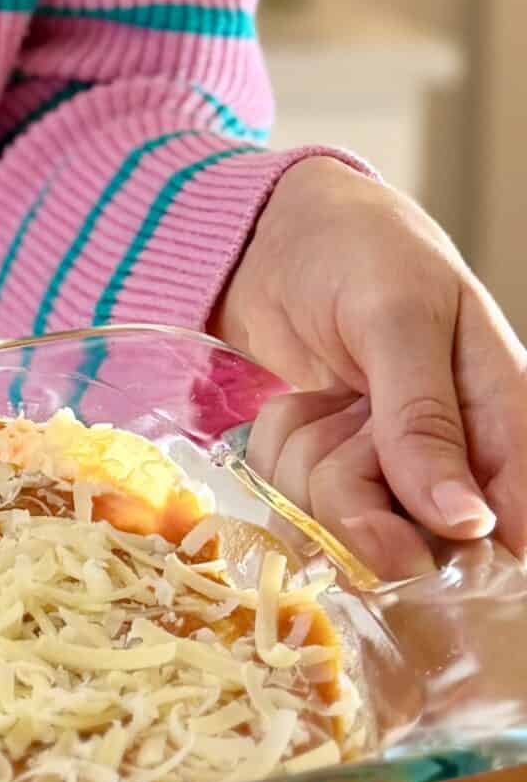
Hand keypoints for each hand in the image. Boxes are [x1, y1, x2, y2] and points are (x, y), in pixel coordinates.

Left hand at [213, 157, 526, 579]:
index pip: (509, 528)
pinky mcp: (332, 475)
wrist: (280, 232)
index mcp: (507, 420)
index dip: (455, 549)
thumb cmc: (362, 252)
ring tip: (324, 396)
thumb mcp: (398, 318)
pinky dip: (277, 456)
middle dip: (353, 491)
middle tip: (344, 413)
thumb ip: (426, 418)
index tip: (398, 539)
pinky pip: (294, 506)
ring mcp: (391, 474)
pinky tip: (298, 406)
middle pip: (413, 544)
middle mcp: (456, 462)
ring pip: (342, 527)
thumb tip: (469, 521)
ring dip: (307, 461)